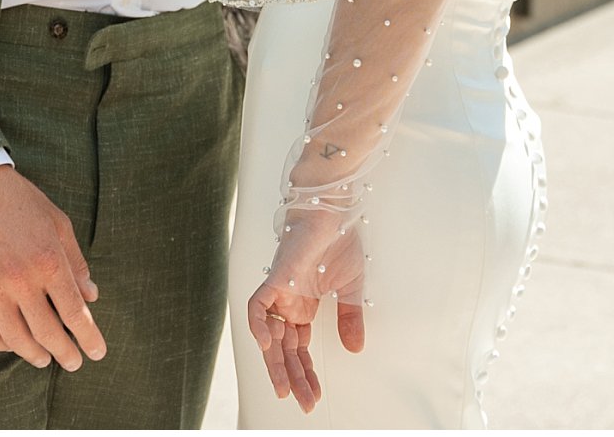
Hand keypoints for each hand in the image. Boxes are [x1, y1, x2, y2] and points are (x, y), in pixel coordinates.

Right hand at [0, 164, 106, 370]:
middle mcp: (20, 280)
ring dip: (34, 355)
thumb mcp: (58, 223)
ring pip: (16, 339)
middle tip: (74, 362)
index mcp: (48, 261)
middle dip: (65, 353)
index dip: (89, 337)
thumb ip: (75, 262)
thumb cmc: (20, 202)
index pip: (75, 313)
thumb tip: (92, 296)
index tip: (97, 352)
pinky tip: (13, 344)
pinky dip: (2, 345)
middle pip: (47, 333)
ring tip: (44, 359)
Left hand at [245, 209, 367, 412]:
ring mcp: (280, 292)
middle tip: (303, 403)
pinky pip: (257, 306)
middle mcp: (288, 303)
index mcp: (303, 307)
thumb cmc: (338, 242)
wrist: (331, 210)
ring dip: (276, 363)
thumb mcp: (351, 289)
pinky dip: (259, 325)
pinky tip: (267, 345)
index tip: (314, 396)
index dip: (305, 374)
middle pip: (283, 350)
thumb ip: (350, 319)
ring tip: (285, 388)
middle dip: (293, 378)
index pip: (298, 350)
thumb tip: (355, 349)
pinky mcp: (275, 278)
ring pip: (269, 335)